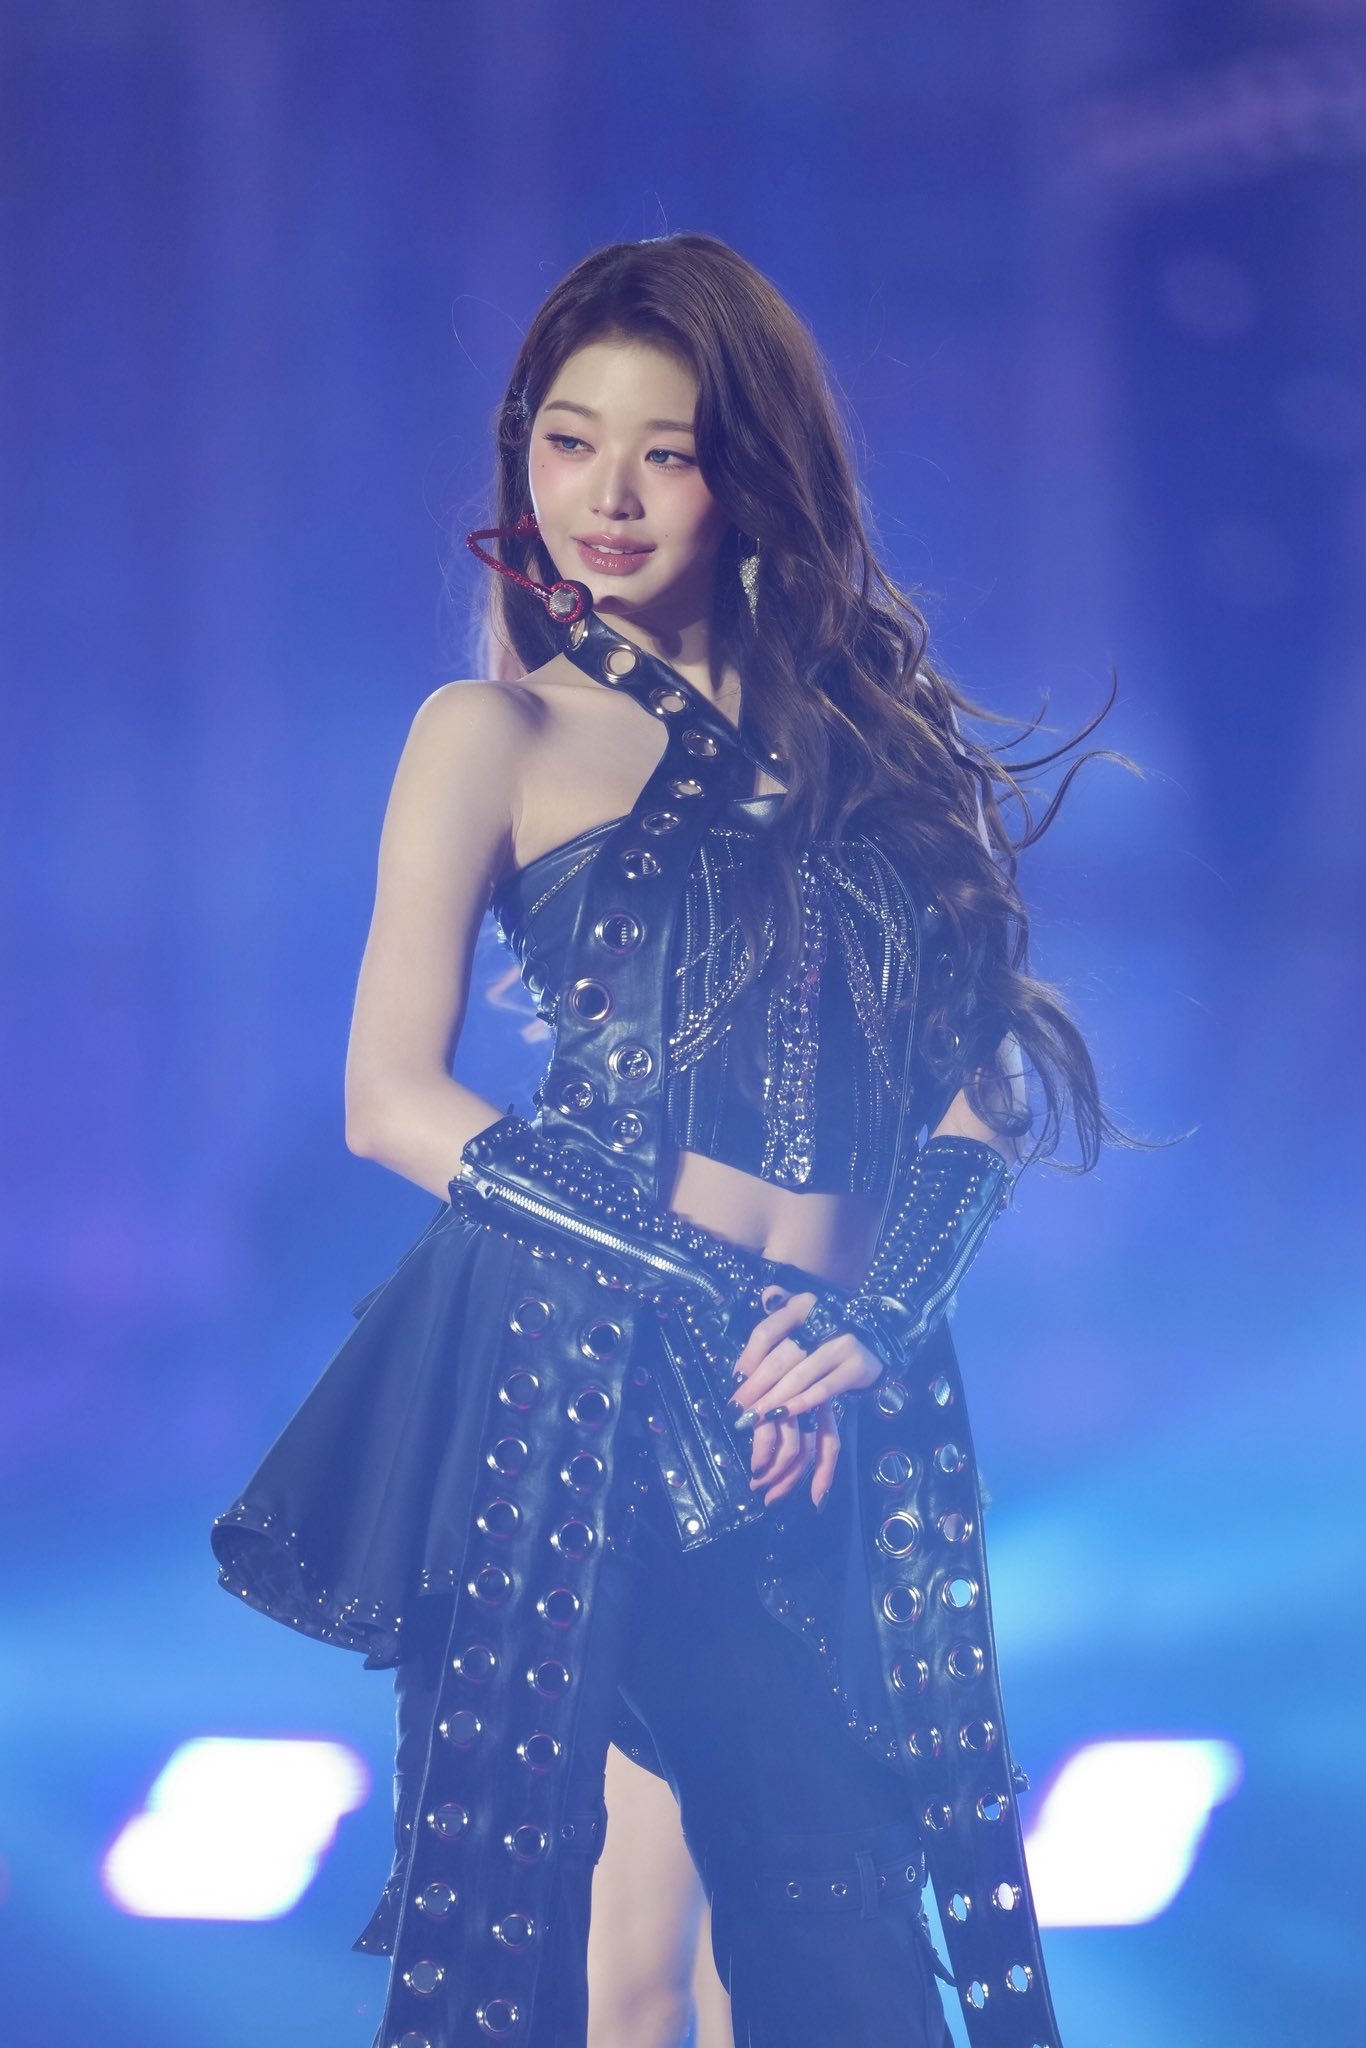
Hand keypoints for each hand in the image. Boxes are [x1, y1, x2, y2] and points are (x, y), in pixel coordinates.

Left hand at [732, 1288, 882, 1507]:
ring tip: (754, 1417)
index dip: (748, 1357)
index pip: (767, 1331)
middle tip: (737, 1408)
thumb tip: (765, 1296)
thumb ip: (780, 1307)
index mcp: (803, 1305)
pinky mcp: (856, 1367)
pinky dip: (801, 1403)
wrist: (875, 1341)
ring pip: (799, 1376)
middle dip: (755, 1386)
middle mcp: (823, 1321)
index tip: (734, 1380)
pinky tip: (784, 1414)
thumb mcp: (804, 1314)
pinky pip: (823, 1389)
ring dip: (773, 1400)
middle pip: (780, 1357)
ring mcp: (842, 1345)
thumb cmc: (826, 1332)